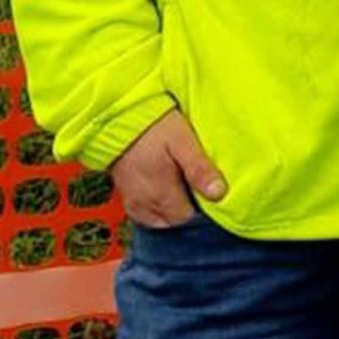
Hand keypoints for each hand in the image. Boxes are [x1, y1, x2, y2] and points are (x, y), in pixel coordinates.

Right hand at [108, 109, 225, 228]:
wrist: (119, 118)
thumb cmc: (155, 127)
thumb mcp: (183, 142)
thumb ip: (199, 169)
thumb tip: (219, 194)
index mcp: (160, 193)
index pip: (188, 218)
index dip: (201, 206)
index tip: (207, 189)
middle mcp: (144, 203)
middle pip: (175, 221)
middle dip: (188, 207)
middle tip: (195, 184)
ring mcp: (133, 202)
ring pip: (161, 220)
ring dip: (173, 208)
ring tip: (180, 184)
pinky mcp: (126, 198)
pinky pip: (146, 215)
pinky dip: (158, 208)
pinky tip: (165, 190)